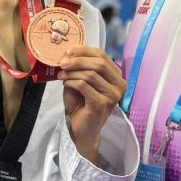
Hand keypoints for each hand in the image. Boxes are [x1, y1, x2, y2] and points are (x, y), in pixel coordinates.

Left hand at [59, 46, 126, 162]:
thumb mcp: (82, 80)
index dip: (84, 51)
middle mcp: (119, 85)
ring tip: (61, 75)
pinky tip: (65, 84)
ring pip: (91, 74)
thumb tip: (68, 53)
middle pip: (99, 63)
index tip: (68, 51)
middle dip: (78, 60)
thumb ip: (80, 67)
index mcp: (117, 76)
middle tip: (62, 62)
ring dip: (72, 72)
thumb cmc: (82, 104)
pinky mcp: (102, 104)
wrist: (82, 129)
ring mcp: (112, 95)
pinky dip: (72, 82)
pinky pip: (84, 85)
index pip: (103, 56)